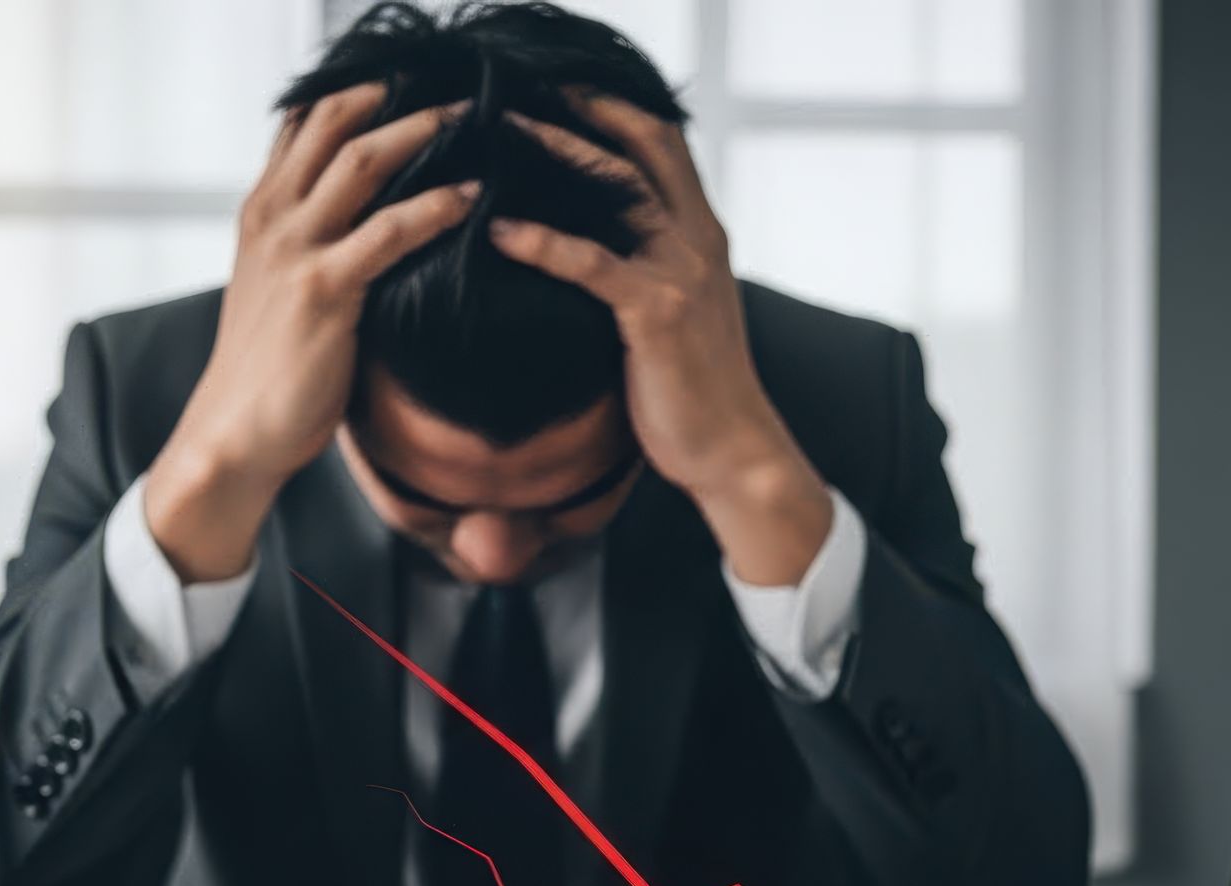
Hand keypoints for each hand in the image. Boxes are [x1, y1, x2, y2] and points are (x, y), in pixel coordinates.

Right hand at [145, 84, 477, 581]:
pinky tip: (475, 196)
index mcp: (261, 211)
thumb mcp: (280, 291)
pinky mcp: (324, 290)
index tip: (410, 79)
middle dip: (396, 96)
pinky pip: (390, 231)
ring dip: (424, 133)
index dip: (357, 93)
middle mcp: (273, 217)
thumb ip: (312, 248)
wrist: (233, 432)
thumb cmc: (268, 371)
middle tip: (455, 86)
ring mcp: (295, 249)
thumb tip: (370, 230)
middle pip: (334, 123)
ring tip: (476, 118)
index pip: (305, 124)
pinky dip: (437, 206)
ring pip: (362, 162)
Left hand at [488, 93, 832, 585]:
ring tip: (496, 136)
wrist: (734, 451)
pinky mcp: (655, 311)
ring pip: (617, 184)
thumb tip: (595, 249)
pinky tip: (499, 231)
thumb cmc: (696, 390)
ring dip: (554, 151)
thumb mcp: (680, 312)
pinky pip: (590, 262)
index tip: (557, 89)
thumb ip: (650, 269)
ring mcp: (681, 271)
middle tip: (516, 91)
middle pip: (642, 142)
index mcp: (704, 233)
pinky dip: (541, 241)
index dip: (613, 106)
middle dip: (581, 107)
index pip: (664, 142)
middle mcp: (698, 238)